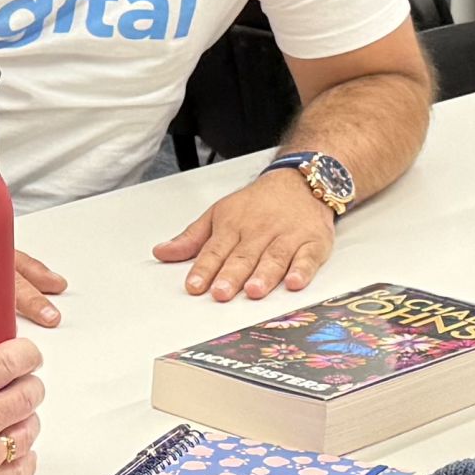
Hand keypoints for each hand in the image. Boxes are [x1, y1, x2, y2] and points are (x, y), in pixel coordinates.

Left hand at [0, 244, 65, 330]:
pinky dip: (18, 264)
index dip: (23, 301)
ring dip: (35, 274)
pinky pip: (2, 253)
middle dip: (35, 295)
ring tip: (55, 285)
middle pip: (14, 275)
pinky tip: (27, 271)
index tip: (40, 316)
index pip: (2, 284)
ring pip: (14, 260)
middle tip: (51, 314)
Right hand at [0, 336, 46, 474]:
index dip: (25, 354)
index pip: (5, 363)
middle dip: (31, 385)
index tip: (26, 353)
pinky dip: (26, 461)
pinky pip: (19, 473)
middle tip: (26, 383)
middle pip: (26, 396)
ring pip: (28, 433)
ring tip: (22, 416)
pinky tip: (23, 455)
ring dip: (29, 421)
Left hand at [156, 168, 337, 300]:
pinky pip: (308, 257)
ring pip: (274, 258)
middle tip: (221, 293)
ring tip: (254, 291)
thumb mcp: (219, 213)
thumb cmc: (257, 203)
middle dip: (231, 275)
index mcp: (233, 225)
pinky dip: (302, 270)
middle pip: (244, 256)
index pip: (215, 249)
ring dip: (264, 275)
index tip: (194, 286)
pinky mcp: (312, 242)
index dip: (204, 268)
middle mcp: (259, 231)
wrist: (299, 181)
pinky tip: (294, 282)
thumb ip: (191, 238)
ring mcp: (287, 237)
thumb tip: (161, 253)